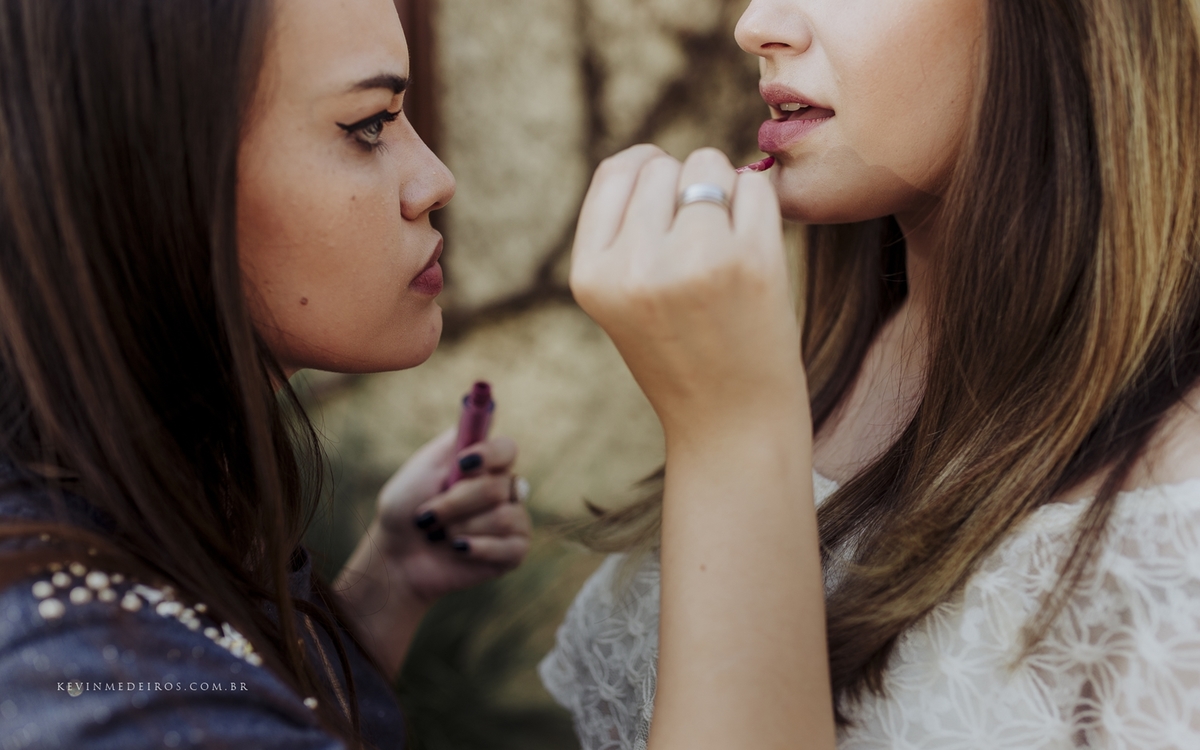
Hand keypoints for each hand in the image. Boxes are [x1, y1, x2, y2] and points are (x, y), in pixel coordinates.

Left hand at [372, 428, 531, 604]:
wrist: (396, 559)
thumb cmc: (405, 511)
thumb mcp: (421, 472)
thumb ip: (452, 445)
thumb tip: (481, 405)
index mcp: (483, 465)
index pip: (506, 449)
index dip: (489, 454)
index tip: (463, 463)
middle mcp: (502, 488)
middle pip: (498, 486)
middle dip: (455, 503)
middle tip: (426, 516)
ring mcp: (512, 519)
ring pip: (502, 517)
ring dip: (459, 528)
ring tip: (438, 536)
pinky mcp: (514, 551)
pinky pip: (510, 546)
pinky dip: (477, 549)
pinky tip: (457, 551)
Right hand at [569, 145, 805, 439]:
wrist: (731, 424)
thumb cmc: (680, 356)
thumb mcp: (620, 300)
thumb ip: (621, 234)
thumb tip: (654, 157)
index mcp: (591, 274)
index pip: (615, 172)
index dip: (647, 174)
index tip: (668, 204)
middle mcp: (634, 266)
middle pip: (663, 165)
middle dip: (687, 187)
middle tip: (702, 243)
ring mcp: (692, 260)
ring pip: (709, 164)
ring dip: (724, 189)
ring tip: (726, 245)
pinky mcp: (750, 261)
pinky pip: (756, 186)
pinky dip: (759, 206)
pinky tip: (755, 249)